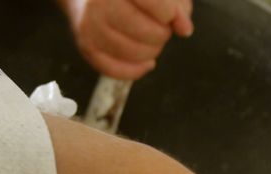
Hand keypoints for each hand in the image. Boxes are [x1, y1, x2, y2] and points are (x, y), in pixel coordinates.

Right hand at [62, 0, 193, 79]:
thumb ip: (175, 5)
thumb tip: (184, 29)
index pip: (158, 7)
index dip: (170, 15)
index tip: (169, 14)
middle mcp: (99, 3)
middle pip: (150, 33)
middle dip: (162, 33)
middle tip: (157, 25)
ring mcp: (90, 27)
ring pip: (136, 53)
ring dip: (152, 51)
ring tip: (149, 38)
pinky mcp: (86, 47)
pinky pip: (118, 71)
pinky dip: (137, 69)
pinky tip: (145, 60)